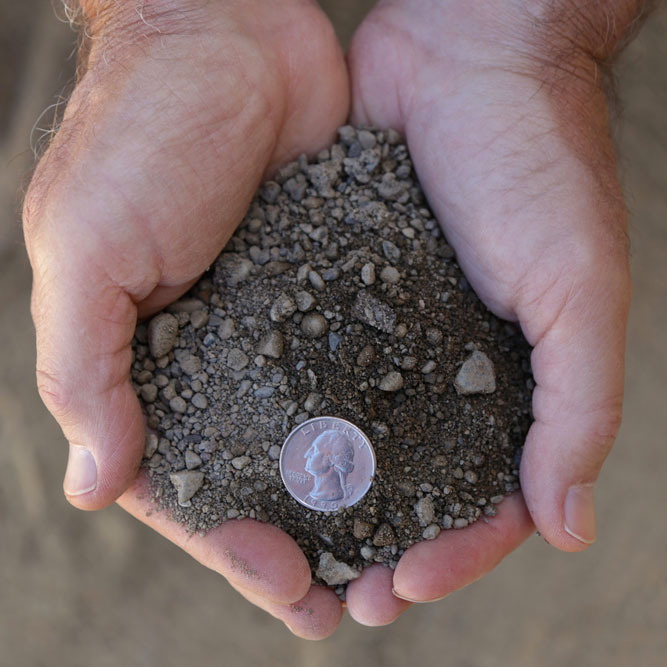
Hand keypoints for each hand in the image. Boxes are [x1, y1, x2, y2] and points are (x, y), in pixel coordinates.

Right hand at [24, 0, 349, 638]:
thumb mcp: (89, 251)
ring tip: (396, 555)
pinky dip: (384, 415)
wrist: (225, 39)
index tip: (291, 591)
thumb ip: (86, 368)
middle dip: (302, 541)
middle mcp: (219, 355)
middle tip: (353, 603)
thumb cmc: (141, 134)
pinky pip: (361, 365)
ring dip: (352, 496)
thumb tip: (97, 485)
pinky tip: (420, 458)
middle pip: (260, 476)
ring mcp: (282, 324)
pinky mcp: (335, 283)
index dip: (234, 546)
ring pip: (317, 433)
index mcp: (149, 363)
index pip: (187, 483)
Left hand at [344, 0, 632, 622]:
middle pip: (409, 482)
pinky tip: (252, 446)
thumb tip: (565, 522)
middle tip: (334, 595)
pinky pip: (307, 361)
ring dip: (322, 493)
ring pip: (351, 433)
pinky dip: (286, 408)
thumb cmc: (539, 161)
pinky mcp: (334, 286)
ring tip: (283, 542)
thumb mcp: (579, 288)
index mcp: (510, 379)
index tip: (402, 586)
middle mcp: (443, 363)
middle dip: (375, 543)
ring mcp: (384, 328)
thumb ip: (578, 405)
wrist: (466, 58)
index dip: (453, 554)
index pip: (487, 499)